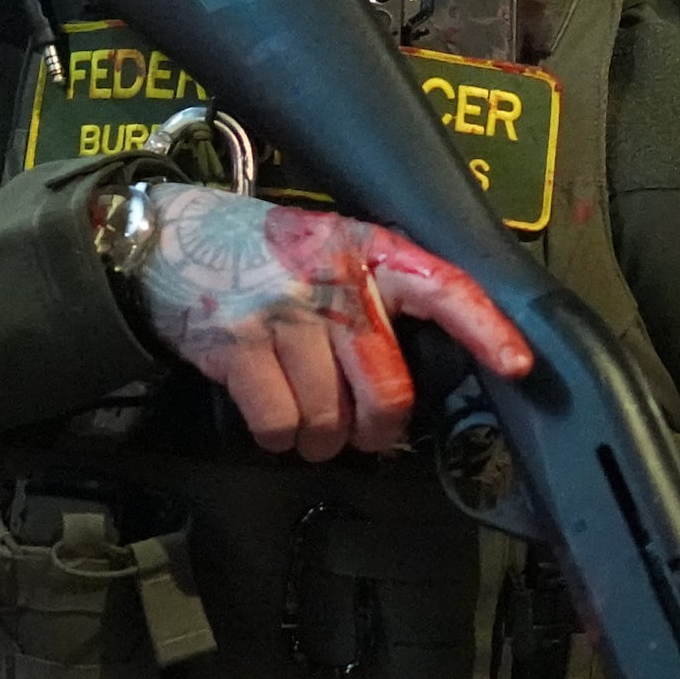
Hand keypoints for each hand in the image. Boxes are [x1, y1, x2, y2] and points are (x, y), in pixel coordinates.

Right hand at [122, 184, 527, 460]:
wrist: (163, 239)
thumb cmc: (256, 254)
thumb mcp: (325, 246)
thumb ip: (372, 294)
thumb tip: (414, 371)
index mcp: (366, 250)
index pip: (442, 285)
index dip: (485, 328)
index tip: (517, 365)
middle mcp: (333, 278)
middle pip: (387, 388)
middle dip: (378, 430)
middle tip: (362, 432)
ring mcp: (284, 312)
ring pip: (330, 419)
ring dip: (317, 438)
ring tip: (300, 416)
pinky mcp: (238, 345)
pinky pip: (279, 425)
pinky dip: (276, 437)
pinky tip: (267, 416)